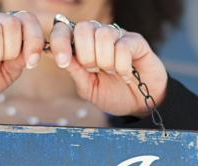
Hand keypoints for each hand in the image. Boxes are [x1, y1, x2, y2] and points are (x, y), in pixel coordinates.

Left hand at [49, 20, 167, 116]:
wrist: (140, 105)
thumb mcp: (89, 88)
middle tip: (95, 70)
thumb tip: (57, 55)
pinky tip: (126, 74)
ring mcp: (118, 37)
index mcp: (83, 46)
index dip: (60, 42)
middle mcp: (99, 36)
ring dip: (106, 61)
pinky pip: (123, 45)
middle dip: (86, 55)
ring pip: (103, 35)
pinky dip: (122, 65)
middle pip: (84, 28)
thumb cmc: (114, 94)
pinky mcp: (136, 42)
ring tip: (112, 72)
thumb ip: (75, 71)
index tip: (63, 62)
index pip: (64, 29)